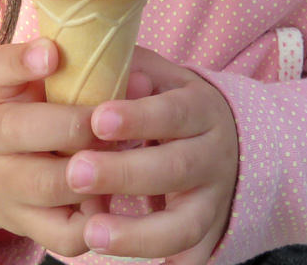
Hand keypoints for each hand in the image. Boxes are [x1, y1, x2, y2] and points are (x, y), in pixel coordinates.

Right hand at [0, 38, 102, 256]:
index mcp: (1, 94)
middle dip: (72, 125)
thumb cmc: (40, 115)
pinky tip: (109, 202)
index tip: (52, 53)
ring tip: (118, 160)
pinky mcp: (28, 226)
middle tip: (107, 121)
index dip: (22, 60)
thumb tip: (141, 78)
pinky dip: (93, 221)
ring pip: (46, 184)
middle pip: (18, 129)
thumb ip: (85, 73)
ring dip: (89, 173)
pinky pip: (63, 234)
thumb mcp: (45, 86)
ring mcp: (8, 186)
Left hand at [64, 47, 238, 264]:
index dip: (138, 118)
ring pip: (184, 224)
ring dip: (138, 234)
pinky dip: (170, 264)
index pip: (172, 113)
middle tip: (75, 172)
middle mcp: (214, 155)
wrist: (230, 140)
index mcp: (202, 109)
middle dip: (124, 173)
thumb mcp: (162, 76)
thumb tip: (97, 61)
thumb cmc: (173, 103)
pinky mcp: (206, 233)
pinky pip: (191, 256)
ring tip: (92, 232)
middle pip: (175, 168)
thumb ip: (132, 69)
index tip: (97, 120)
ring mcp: (212, 199)